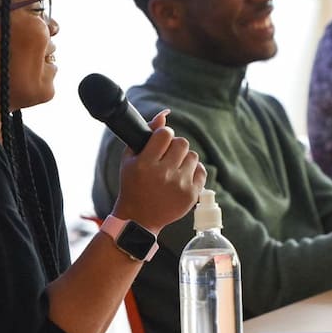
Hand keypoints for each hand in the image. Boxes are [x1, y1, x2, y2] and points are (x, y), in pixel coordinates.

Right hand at [112, 110, 206, 232]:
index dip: (163, 136)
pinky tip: (182, 176)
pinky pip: (201, 170)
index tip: (159, 143)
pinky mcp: (191, 195)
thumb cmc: (132, 185)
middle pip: (182, 143)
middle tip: (166, 157)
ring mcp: (179, 185)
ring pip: (192, 155)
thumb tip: (165, 114)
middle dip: (174, 147)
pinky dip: (193, 171)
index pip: (165, 134)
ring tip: (173, 168)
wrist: (139, 218)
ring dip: (184, 159)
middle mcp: (164, 174)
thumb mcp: (130, 159)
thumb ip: (146, 133)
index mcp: (146, 163)